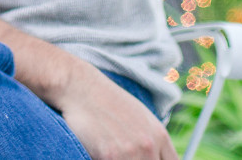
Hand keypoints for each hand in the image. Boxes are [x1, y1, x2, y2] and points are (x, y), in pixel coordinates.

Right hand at [54, 72, 176, 159]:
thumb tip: (155, 156)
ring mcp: (131, 152)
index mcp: (160, 136)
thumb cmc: (108, 103)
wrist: (82, 88)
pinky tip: (98, 151)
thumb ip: (152, 141)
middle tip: (124, 154)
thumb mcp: (140, 118)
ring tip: (110, 151)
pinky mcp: (110, 156)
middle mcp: (149, 145)